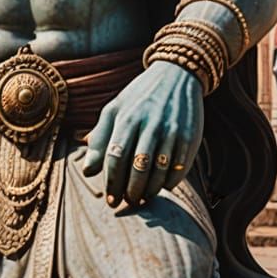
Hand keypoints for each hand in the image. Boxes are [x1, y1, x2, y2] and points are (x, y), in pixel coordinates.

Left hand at [83, 61, 203, 208]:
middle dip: (131, 191)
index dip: (111, 182)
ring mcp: (172, 131)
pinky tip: (162, 186)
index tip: (110, 201)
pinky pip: (179, 169)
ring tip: (143, 197)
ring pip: (160, 172)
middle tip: (127, 202)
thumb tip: (87, 171)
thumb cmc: (139, 96)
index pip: (115, 157)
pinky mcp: (190, 137)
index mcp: (127, 117)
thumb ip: (100, 139)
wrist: (176, 75)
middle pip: (138, 168)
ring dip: (150, 191)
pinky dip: (169, 183)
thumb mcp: (115, 109)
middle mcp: (150, 124)